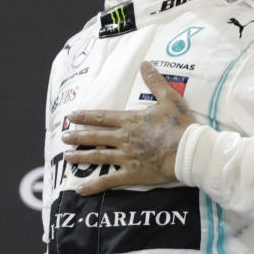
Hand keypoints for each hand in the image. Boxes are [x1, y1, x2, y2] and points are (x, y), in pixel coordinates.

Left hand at [61, 61, 192, 194]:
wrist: (190, 151)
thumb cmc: (181, 125)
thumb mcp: (169, 99)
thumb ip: (155, 81)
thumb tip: (145, 63)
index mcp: (131, 121)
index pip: (102, 117)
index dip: (85, 116)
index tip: (71, 116)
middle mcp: (124, 138)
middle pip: (95, 136)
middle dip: (78, 136)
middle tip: (64, 137)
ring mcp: (126, 157)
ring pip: (97, 157)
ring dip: (81, 157)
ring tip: (67, 157)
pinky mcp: (132, 174)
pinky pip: (108, 181)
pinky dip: (93, 186)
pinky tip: (80, 189)